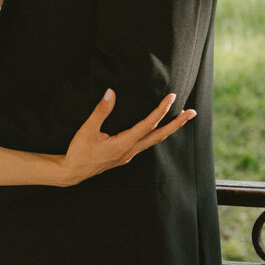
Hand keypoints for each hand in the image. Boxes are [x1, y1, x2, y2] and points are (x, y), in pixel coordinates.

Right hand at [60, 90, 195, 185]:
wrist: (72, 172)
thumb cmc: (78, 151)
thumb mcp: (87, 130)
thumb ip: (100, 111)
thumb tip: (111, 92)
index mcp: (122, 144)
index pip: (148, 125)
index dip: (161, 110)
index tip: (171, 97)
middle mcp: (130, 151)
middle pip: (159, 136)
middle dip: (177, 124)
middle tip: (192, 112)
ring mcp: (128, 155)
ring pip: (154, 140)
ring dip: (169, 129)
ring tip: (181, 118)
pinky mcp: (124, 155)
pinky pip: (146, 143)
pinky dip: (156, 133)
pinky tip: (158, 128)